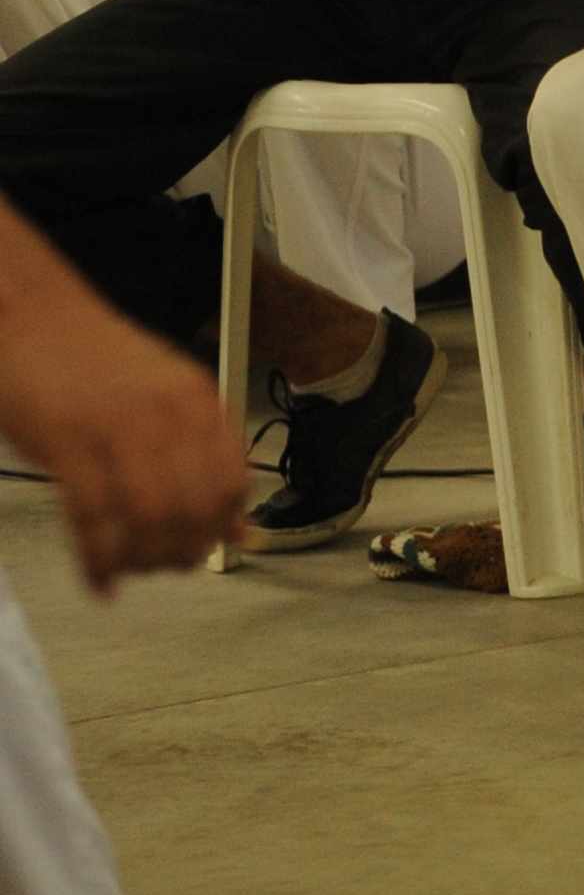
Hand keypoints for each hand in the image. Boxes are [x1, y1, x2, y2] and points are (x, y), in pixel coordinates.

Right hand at [0, 275, 249, 591]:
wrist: (34, 316)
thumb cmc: (93, 359)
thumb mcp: (165, 396)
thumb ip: (203, 454)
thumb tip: (239, 525)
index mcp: (198, 400)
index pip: (233, 480)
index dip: (222, 524)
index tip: (208, 544)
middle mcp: (167, 413)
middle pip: (195, 507)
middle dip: (185, 551)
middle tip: (169, 566)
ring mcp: (117, 427)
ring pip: (151, 517)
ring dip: (145, 559)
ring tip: (135, 570)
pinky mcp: (66, 443)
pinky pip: (93, 519)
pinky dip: (99, 561)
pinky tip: (101, 578)